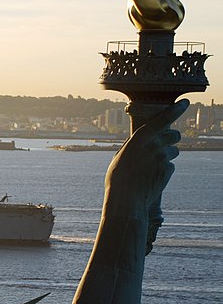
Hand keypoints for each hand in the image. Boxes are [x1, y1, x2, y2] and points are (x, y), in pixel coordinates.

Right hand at [103, 99, 187, 219]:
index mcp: (138, 140)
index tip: (185, 103)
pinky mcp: (168, 171)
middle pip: (174, 135)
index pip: (161, 120)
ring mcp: (162, 159)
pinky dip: (164, 170)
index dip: (175, 110)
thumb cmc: (118, 180)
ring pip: (174, 151)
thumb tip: (142, 140)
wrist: (126, 201)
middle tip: (166, 143)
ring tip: (152, 167)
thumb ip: (133, 146)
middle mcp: (153, 146)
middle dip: (172, 137)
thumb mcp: (120, 158)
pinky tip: (152, 177)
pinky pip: (171, 166)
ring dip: (167, 155)